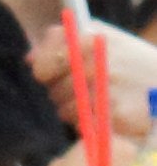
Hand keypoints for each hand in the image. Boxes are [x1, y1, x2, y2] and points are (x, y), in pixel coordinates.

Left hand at [32, 22, 156, 140]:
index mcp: (92, 41)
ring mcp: (105, 92)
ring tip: (104, 99)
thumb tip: (30, 58)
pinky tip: (110, 113)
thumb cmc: (136, 62)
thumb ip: (65, 40)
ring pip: (66, 111)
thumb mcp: (108, 39)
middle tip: (90, 86)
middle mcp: (96, 65)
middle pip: (53, 91)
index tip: (51, 73)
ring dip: (78, 110)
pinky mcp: (114, 118)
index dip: (45, 71)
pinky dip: (92, 123)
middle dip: (65, 92)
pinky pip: (83, 126)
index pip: (44, 64)